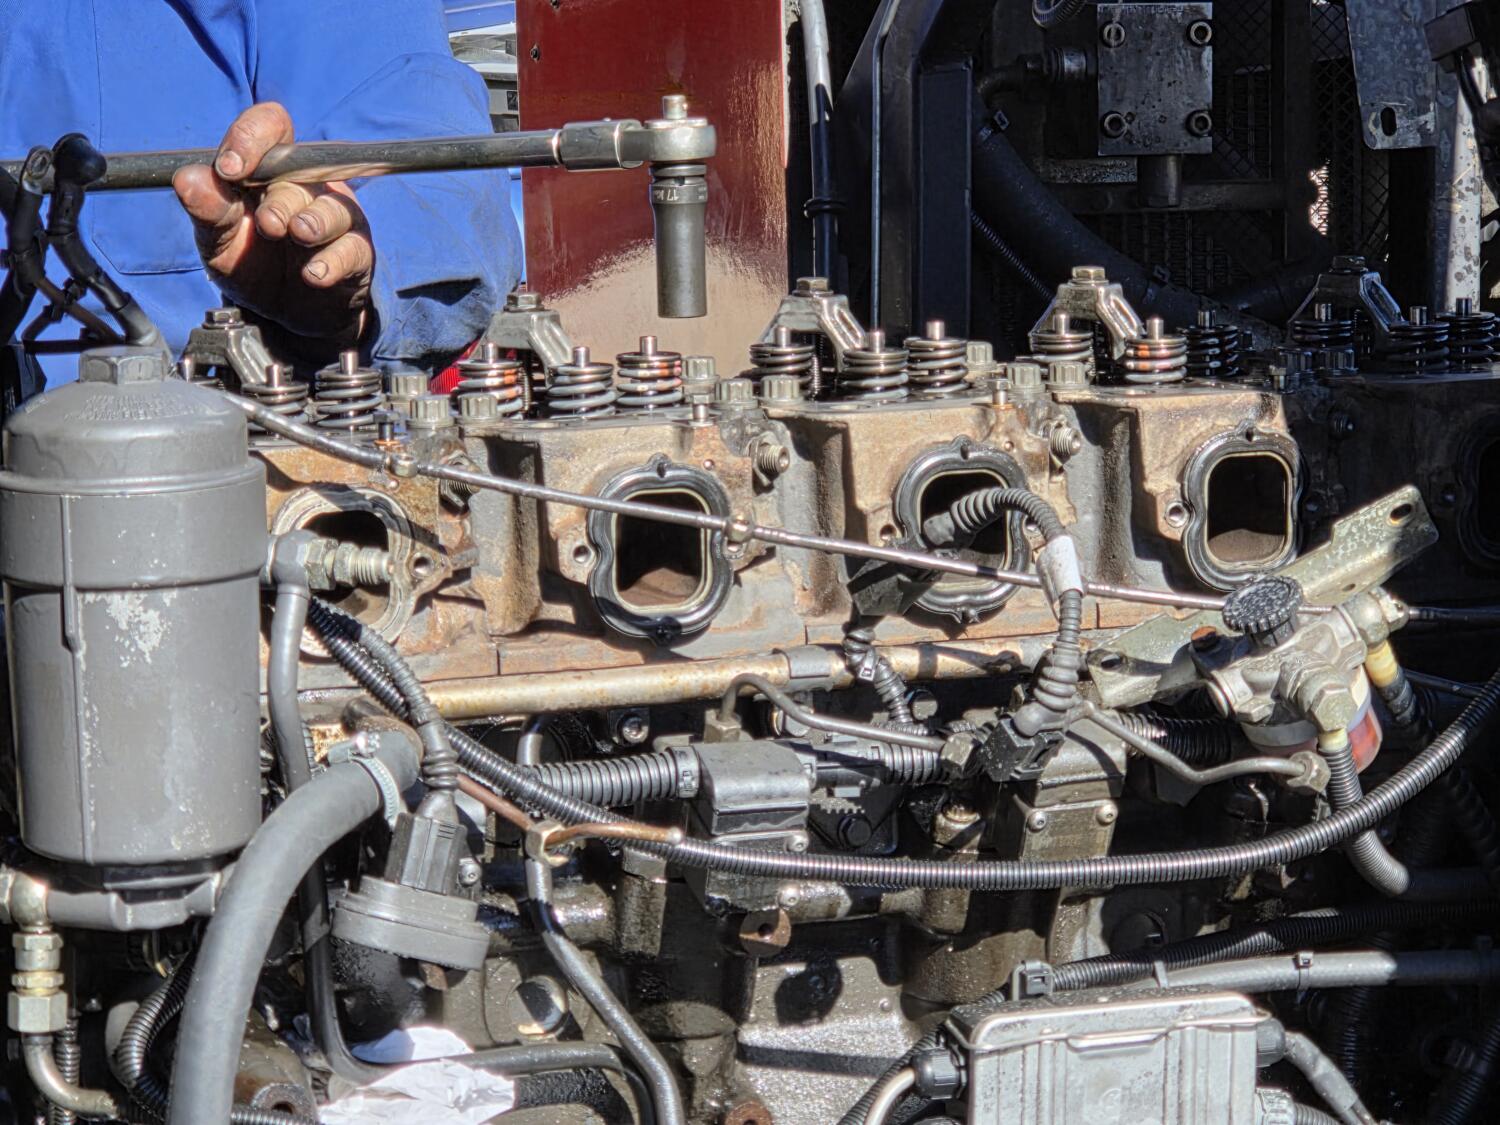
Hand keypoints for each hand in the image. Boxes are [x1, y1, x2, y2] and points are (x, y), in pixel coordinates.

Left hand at [173, 102, 373, 354]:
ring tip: (298, 234)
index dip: (252, 137)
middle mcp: (304, 187)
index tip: (231, 169)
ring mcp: (335, 218)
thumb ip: (206, 211)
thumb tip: (187, 179)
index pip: (270, 126)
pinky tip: (314, 274)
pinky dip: (334, 260)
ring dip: (314, 220)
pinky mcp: (357, 252)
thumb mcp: (219, 243)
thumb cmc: (253, 266)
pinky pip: (353, 247)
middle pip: (302, 171)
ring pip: (333, 207)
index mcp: (268, 171)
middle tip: (268, 224)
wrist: (284, 316)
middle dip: (280, 198)